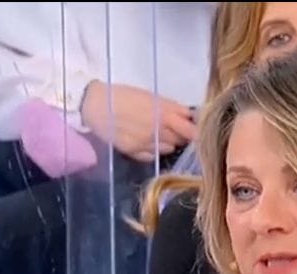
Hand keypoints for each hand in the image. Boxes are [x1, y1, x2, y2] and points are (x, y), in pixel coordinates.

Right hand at [80, 80, 195, 161]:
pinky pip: (152, 155)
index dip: (198, 130)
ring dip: (169, 142)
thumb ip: (171, 108)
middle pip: (183, 139)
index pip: (192, 128)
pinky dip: (154, 150)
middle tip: (180, 130)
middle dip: (185, 135)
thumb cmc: (123, 95)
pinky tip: (146, 140)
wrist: (95, 104)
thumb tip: (190, 116)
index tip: (202, 130)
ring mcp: (147, 143)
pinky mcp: (135, 152)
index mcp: (165, 113)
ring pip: (169, 148)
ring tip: (159, 132)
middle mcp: (159, 130)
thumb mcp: (151, 96)